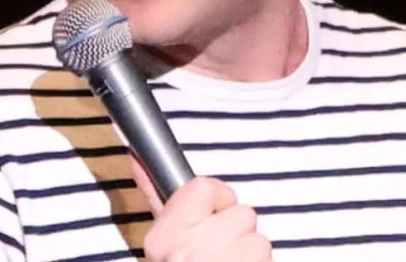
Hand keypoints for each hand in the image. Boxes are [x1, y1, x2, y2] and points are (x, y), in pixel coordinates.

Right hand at [131, 157, 273, 261]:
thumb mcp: (160, 241)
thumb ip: (155, 194)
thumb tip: (139, 154)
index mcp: (167, 237)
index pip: (205, 186)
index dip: (215, 202)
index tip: (207, 220)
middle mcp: (192, 251)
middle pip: (241, 213)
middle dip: (234, 233)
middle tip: (216, 255)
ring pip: (259, 238)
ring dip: (249, 255)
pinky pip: (267, 259)